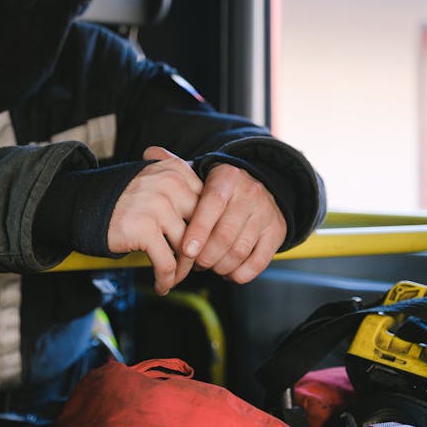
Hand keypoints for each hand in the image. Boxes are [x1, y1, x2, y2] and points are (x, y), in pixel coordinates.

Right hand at [108, 147, 202, 294]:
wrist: (82, 206)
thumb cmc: (123, 199)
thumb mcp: (154, 182)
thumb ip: (182, 190)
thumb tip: (216, 217)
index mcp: (176, 171)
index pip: (208, 205)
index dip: (208, 231)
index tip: (203, 247)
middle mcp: (169, 184)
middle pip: (200, 228)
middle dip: (199, 252)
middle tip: (194, 267)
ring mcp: (156, 206)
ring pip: (186, 249)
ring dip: (182, 270)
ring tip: (175, 279)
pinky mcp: (143, 229)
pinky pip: (167, 263)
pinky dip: (166, 279)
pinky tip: (162, 286)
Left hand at [175, 163, 286, 284]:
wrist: (262, 184)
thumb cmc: (220, 186)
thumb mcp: (201, 173)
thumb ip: (175, 167)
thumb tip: (148, 152)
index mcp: (227, 178)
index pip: (212, 205)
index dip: (197, 231)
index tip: (185, 250)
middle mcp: (250, 194)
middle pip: (224, 235)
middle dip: (204, 256)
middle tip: (193, 263)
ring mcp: (266, 214)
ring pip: (239, 251)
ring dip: (219, 266)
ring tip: (208, 266)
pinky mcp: (277, 232)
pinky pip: (258, 262)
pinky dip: (239, 273)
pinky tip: (227, 272)